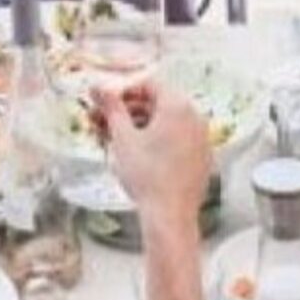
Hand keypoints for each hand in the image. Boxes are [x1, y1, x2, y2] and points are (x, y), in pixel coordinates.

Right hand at [97, 80, 213, 233]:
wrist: (169, 214)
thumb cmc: (147, 175)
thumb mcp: (123, 138)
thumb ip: (112, 108)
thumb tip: (99, 88)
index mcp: (178, 106)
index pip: (149, 85)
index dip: (122, 91)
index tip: (102, 100)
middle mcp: (195, 117)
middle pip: (156, 105)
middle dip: (125, 112)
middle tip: (99, 120)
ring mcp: (200, 138)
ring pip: (163, 124)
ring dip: (135, 128)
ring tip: (109, 139)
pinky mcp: (199, 158)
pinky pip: (175, 140)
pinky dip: (154, 141)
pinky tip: (131, 153)